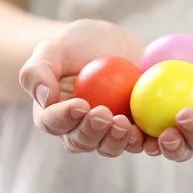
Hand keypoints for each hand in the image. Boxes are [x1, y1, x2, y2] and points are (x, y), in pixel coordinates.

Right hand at [19, 19, 146, 156]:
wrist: (110, 46)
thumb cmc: (76, 45)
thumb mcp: (55, 48)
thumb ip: (38, 70)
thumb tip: (44, 98)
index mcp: (56, 114)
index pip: (54, 122)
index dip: (65, 118)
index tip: (80, 104)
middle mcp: (80, 129)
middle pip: (83, 141)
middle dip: (93, 132)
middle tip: (106, 115)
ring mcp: (108, 133)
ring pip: (110, 146)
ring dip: (118, 140)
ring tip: (126, 123)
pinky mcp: (135, 130)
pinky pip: (141, 142)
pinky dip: (147, 142)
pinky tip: (155, 134)